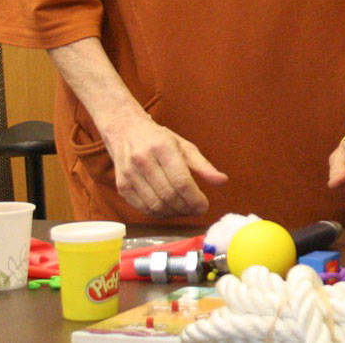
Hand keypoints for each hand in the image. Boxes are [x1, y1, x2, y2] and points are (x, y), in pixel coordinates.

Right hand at [102, 111, 227, 217]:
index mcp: (162, 147)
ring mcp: (130, 175)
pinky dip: (159, 214)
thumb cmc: (158, 139)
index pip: (181, 181)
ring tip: (185, 210)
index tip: (204, 206)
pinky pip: (143, 209)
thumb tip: (222, 181)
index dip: (195, 198)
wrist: (125, 130)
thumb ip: (203, 165)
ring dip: (174, 213)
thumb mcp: (184, 145)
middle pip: (169, 195)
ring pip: (156, 206)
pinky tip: (169, 209)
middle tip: (197, 209)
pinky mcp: (122, 187)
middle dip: (187, 208)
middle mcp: (143, 161)